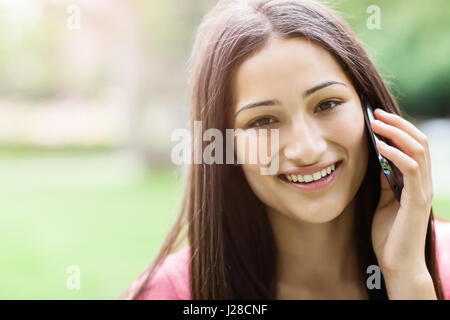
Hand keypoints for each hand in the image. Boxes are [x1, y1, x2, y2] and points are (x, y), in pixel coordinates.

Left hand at [369, 108, 432, 275]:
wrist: (397, 263)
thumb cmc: (389, 234)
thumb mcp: (385, 200)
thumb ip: (387, 181)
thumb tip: (379, 160)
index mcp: (415, 181)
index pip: (413, 146)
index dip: (398, 129)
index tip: (377, 118)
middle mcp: (423, 182)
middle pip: (419, 141)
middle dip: (398, 124)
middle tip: (376, 114)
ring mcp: (422, 190)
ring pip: (418, 150)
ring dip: (397, 133)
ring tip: (376, 123)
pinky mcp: (417, 201)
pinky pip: (410, 169)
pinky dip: (396, 154)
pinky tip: (381, 147)